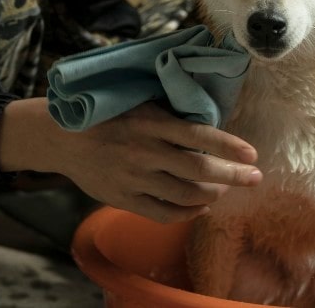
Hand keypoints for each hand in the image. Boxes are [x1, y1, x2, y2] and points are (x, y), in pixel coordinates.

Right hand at [0, 99, 261, 223]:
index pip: (199, 136)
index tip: (252, 154)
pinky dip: (188, 212)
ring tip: (225, 188)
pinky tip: (200, 206)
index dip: (229, 146)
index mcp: (150, 122)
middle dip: (232, 175)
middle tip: (253, 177)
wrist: (61, 137)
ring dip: (213, 194)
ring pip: (186, 195)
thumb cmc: (107, 113)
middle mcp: (144, 152)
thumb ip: (170, 111)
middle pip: (199, 169)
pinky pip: (164, 213)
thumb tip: (211, 114)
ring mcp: (134, 179)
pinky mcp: (124, 199)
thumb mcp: (138, 101)